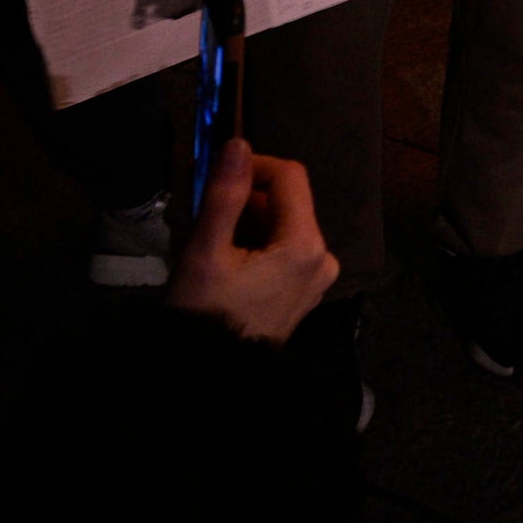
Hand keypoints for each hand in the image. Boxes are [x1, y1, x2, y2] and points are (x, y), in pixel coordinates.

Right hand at [167, 141, 336, 344]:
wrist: (209, 377)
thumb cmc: (205, 314)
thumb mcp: (206, 251)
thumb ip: (224, 195)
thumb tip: (238, 145)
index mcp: (306, 245)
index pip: (290, 176)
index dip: (254, 165)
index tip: (216, 172)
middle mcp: (323, 258)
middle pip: (287, 202)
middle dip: (244, 198)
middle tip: (198, 208)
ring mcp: (317, 278)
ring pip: (282, 225)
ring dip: (245, 220)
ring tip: (204, 235)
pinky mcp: (304, 292)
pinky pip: (284, 251)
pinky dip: (255, 243)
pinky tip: (222, 256)